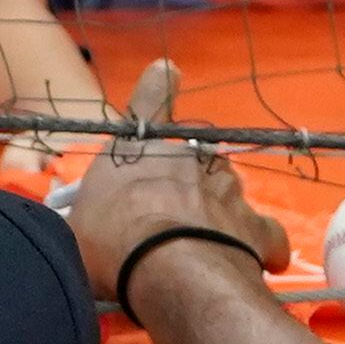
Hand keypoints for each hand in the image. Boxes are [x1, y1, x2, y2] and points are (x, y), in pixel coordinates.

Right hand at [55, 57, 286, 308]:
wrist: (169, 271)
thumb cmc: (112, 244)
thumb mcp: (79, 229)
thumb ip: (90, 217)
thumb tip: (89, 225)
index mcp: (137, 151)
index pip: (148, 100)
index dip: (157, 86)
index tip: (168, 72)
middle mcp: (187, 158)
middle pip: (191, 160)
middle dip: (183, 186)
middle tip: (167, 225)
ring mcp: (226, 188)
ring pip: (225, 191)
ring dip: (216, 214)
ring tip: (203, 250)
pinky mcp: (255, 224)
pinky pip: (265, 233)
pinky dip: (263, 246)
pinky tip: (263, 263)